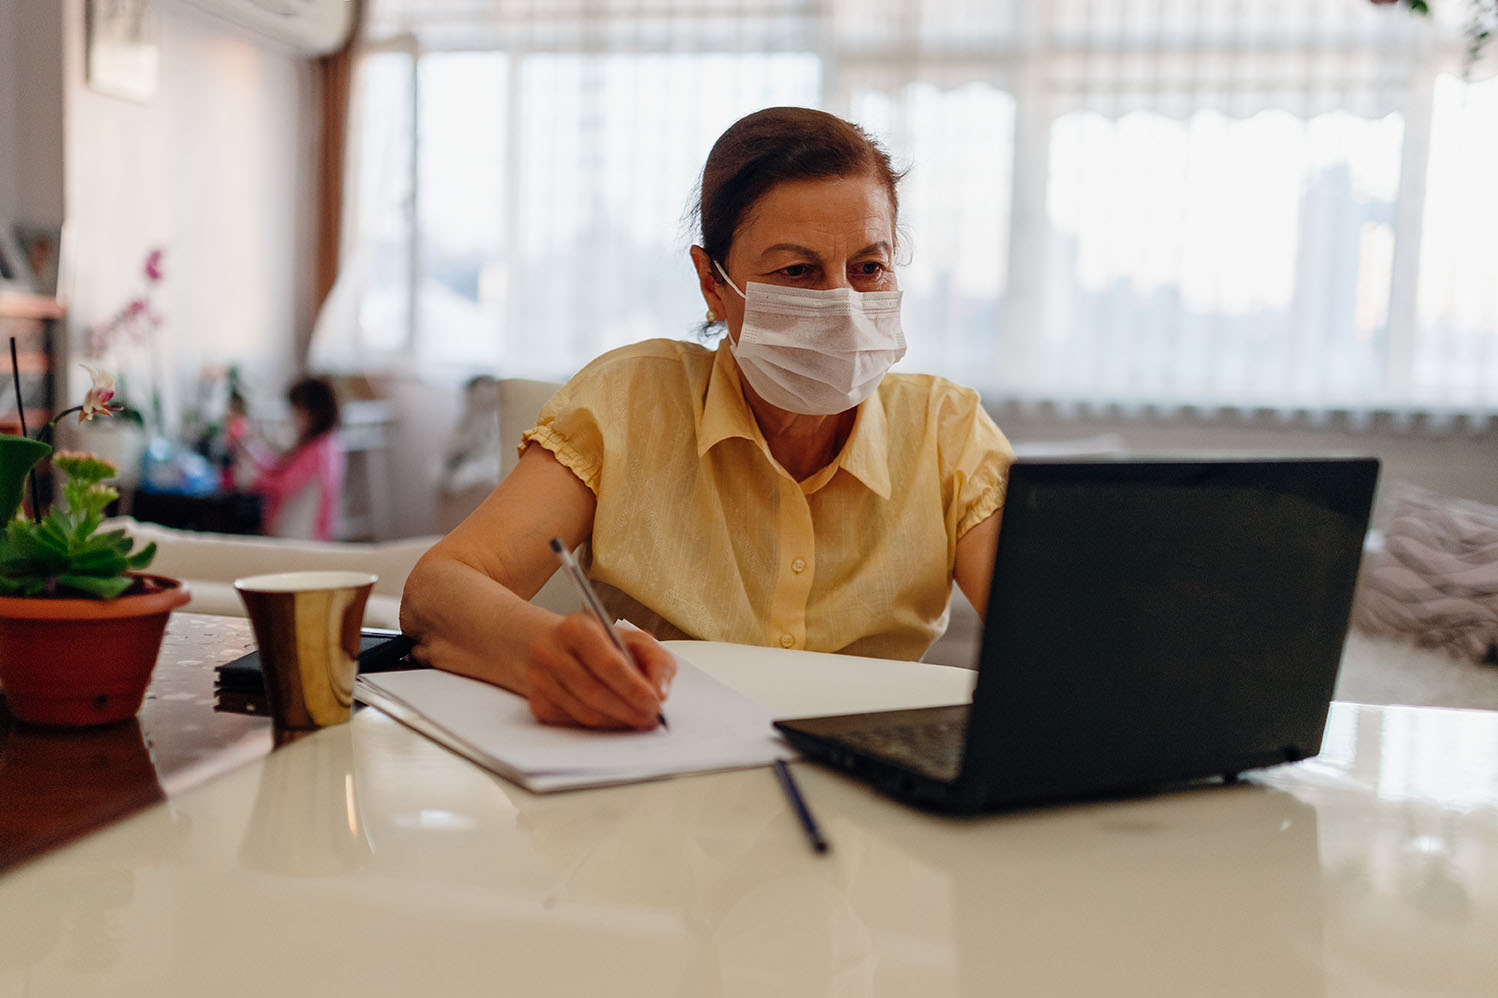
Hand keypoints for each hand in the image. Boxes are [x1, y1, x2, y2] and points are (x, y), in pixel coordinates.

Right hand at [525, 613, 675, 728]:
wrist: (552, 645)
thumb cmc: (598, 642)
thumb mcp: (632, 639)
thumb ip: (656, 661)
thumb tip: (661, 692)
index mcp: (576, 629)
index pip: (608, 664)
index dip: (634, 688)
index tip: (655, 703)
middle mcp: (551, 652)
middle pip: (595, 692)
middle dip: (628, 710)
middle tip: (650, 718)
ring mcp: (540, 679)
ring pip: (585, 713)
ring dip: (616, 722)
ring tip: (637, 719)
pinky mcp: (537, 703)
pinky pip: (573, 723)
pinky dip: (599, 726)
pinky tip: (614, 718)